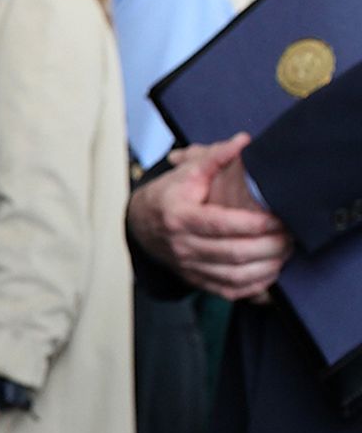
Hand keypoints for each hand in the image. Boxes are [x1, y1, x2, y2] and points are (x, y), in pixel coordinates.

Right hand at [128, 134, 291, 300]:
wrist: (140, 223)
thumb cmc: (169, 196)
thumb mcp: (186, 172)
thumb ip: (215, 157)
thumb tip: (243, 142)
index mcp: (179, 217)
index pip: (220, 224)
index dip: (253, 224)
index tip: (278, 218)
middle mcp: (182, 245)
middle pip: (233, 253)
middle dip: (269, 246)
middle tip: (290, 235)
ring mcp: (188, 266)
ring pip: (234, 276)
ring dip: (267, 267)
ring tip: (285, 252)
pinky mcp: (195, 279)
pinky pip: (229, 290)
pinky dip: (254, 286)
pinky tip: (270, 272)